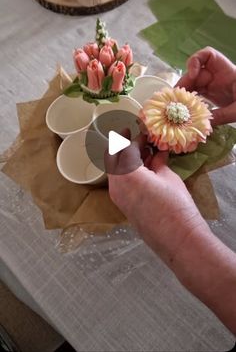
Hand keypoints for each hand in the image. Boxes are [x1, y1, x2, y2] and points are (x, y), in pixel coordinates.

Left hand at [105, 131, 207, 264]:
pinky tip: (146, 169)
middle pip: (115, 159)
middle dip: (126, 147)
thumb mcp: (168, 177)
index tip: (142, 133)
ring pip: (117, 171)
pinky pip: (122, 183)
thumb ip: (158, 163)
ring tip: (146, 153)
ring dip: (129, 160)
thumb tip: (157, 154)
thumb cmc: (175, 205)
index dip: (135, 139)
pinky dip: (130, 173)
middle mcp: (116, 185)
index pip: (125, 149)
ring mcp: (118, 198)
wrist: (178, 239)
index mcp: (125, 174)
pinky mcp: (123, 207)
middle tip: (139, 139)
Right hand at [177, 47, 235, 125]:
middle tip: (175, 100)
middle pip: (195, 74)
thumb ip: (222, 115)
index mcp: (226, 72)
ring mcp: (214, 86)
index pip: (208, 55)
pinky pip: (197, 96)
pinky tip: (184, 113)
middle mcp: (217, 76)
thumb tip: (203, 124)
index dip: (195, 61)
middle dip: (184, 85)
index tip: (192, 75)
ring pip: (193, 86)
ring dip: (184, 96)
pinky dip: (189, 103)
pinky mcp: (213, 96)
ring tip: (176, 108)